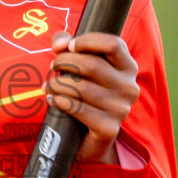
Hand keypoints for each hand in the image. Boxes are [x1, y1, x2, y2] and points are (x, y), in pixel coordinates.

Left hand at [44, 31, 140, 163]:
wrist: (89, 137)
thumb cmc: (85, 94)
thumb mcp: (81, 66)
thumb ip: (69, 46)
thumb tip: (60, 43)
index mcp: (127, 67)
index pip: (113, 44)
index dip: (87, 41)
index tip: (69, 46)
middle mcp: (129, 87)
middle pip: (92, 65)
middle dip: (65, 62)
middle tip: (53, 66)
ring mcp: (121, 109)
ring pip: (81, 88)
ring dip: (58, 84)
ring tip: (48, 85)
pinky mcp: (109, 128)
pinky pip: (79, 109)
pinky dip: (60, 102)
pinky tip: (52, 100)